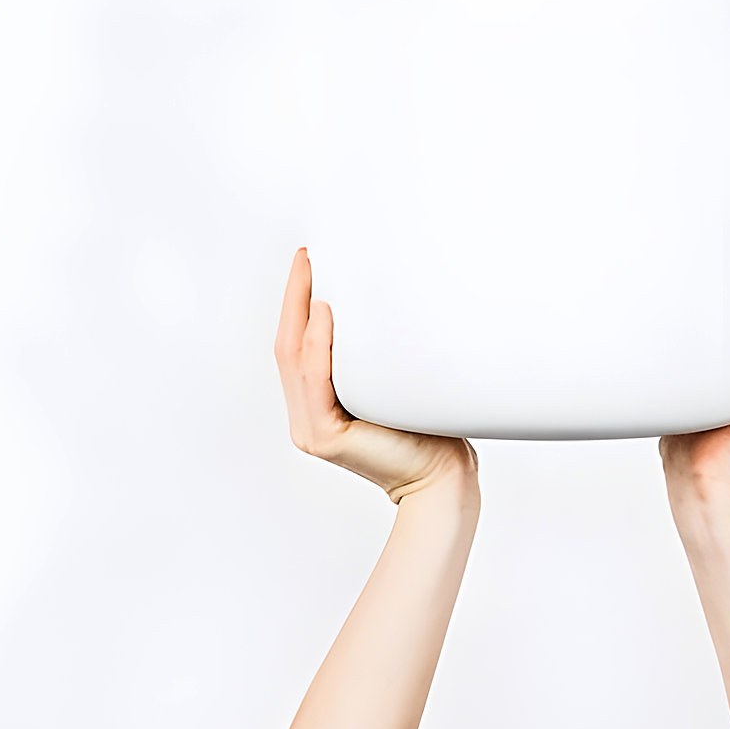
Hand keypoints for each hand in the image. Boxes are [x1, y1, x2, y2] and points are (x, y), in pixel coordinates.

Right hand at [274, 248, 477, 505]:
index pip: (296, 346)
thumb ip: (368, 353)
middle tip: (305, 256)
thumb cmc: (423, 426)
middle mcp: (306, 418)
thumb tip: (369, 300)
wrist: (441, 473)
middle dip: (293, 297)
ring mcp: (311, 430)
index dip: (296, 302)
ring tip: (312, 272)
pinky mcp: (326, 438)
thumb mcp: (388, 378)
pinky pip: (316, 382)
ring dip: (301, 311)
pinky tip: (326, 313)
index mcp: (316, 405)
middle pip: (288, 347)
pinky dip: (318, 345)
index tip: (306, 261)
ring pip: (296, 360)